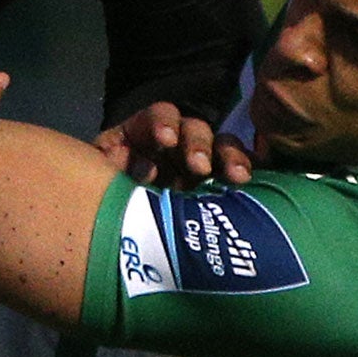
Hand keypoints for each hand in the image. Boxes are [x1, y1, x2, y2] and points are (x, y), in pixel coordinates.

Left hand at [91, 102, 251, 187]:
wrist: (120, 240)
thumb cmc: (103, 201)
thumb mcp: (99, 179)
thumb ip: (111, 167)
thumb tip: (141, 167)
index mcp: (142, 136)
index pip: (158, 116)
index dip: (163, 123)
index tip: (166, 140)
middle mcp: (175, 146)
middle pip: (193, 130)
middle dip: (197, 144)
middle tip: (200, 166)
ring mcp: (198, 165)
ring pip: (221, 148)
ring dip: (230, 157)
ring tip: (237, 177)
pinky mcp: (218, 186)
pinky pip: (238, 171)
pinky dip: (248, 171)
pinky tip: (258, 180)